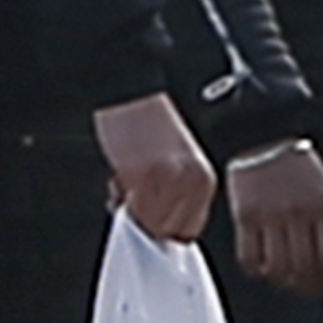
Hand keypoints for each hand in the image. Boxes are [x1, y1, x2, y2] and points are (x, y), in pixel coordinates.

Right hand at [93, 91, 214, 241]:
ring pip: (146, 225)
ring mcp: (168, 182)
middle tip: (134, 195)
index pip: (188, 230)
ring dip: (131, 210)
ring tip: (128, 180)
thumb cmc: (151, 124)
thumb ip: (174, 195)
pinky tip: (122, 173)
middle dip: (146, 221)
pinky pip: (128, 208)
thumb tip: (158, 225)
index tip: (151, 218)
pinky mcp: (143, 175)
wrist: (136, 89)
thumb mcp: (176, 162)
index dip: (165, 228)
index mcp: (204, 181)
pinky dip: (119, 198)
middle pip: (167, 233)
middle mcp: (191, 183)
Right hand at [230, 140, 322, 296]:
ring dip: (284, 283)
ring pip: (278, 268)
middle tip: (308, 291)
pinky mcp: (245, 216)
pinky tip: (264, 269)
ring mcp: (271, 215)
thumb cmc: (298, 166)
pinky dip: (258, 270)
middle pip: (304, 268)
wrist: (267, 137)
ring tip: (287, 283)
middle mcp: (299, 213)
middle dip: (309, 286)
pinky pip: (250, 258)